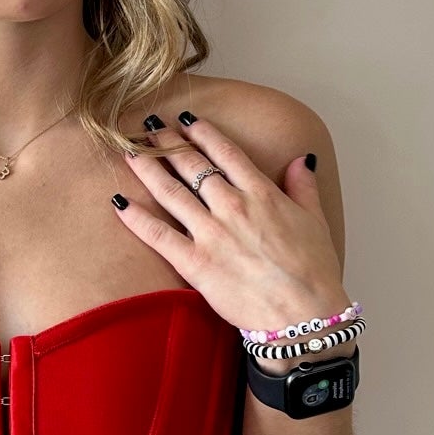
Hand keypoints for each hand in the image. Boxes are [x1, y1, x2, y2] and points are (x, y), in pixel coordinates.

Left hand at [112, 109, 347, 339]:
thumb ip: (304, 187)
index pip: (225, 153)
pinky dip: (135, 217)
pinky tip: (118, 201)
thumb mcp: (315, 221)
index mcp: (261, 193)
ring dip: (147, 168)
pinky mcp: (194, 263)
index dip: (202, 132)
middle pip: (191, 165)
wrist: (304, 315)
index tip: (186, 119)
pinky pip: (157, 235)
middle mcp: (231, 206)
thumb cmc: (313, 272)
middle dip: (168, 142)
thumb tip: (302, 159)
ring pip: (170, 192)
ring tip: (129, 151)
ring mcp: (210, 234)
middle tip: (149, 127)